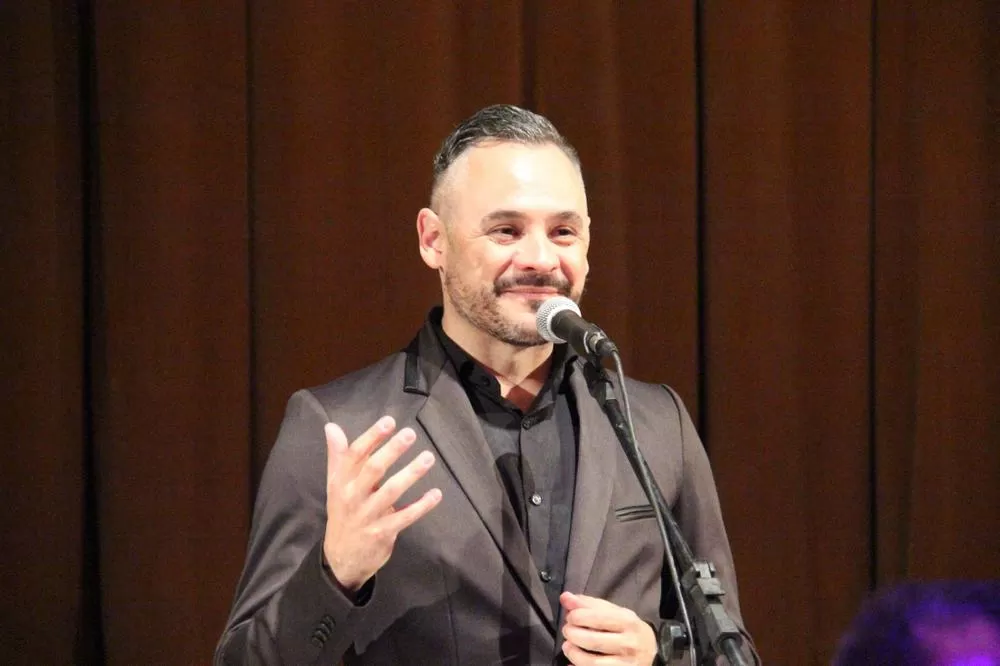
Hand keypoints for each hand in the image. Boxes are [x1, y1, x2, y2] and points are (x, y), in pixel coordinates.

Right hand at [322, 416, 441, 592]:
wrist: (341, 559)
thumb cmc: (343, 514)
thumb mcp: (335, 486)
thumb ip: (337, 456)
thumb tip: (332, 427)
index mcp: (341, 482)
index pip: (354, 455)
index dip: (372, 437)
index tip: (389, 421)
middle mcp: (353, 497)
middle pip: (373, 470)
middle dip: (392, 451)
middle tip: (410, 434)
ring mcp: (368, 516)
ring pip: (391, 491)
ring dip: (411, 473)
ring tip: (428, 457)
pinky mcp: (383, 532)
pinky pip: (405, 517)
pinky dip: (421, 505)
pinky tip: (436, 494)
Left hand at [560, 592, 657, 665]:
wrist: (652, 652)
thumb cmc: (628, 629)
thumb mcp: (615, 612)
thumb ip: (590, 604)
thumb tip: (565, 597)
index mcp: (628, 622)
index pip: (597, 618)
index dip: (576, 616)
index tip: (570, 616)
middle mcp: (629, 643)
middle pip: (592, 640)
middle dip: (572, 634)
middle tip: (567, 630)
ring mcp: (625, 664)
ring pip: (592, 662)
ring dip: (573, 653)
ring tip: (568, 646)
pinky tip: (574, 662)